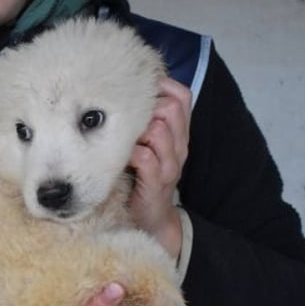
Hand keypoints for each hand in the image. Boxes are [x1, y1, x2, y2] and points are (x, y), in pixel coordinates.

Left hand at [128, 77, 191, 257]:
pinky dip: (131, 153)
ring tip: (123, 139)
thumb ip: (148, 123)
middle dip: (146, 108)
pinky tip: (122, 157)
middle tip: (126, 120)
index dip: (162, 87)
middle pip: (171, 109)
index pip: (182, 96)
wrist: (154, 218)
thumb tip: (125, 93)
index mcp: (180, 134)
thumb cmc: (146, 177)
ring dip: (137, 131)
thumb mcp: (152, 146)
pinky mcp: (156, 183)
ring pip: (159, 131)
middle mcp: (179, 147)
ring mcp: (170, 165)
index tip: (138, 92)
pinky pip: (146, 158)